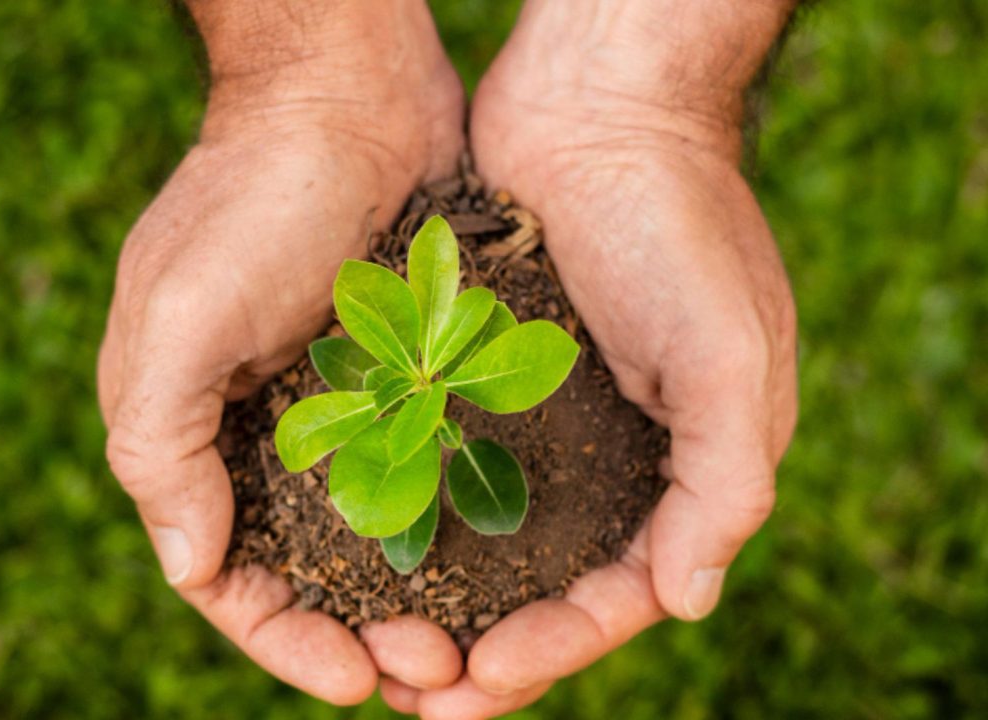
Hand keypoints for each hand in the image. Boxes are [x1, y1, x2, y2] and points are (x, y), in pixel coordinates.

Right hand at [97, 1, 466, 703]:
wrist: (347, 99)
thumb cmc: (252, 199)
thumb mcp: (176, 319)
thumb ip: (160, 445)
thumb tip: (190, 565)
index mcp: (201, 434)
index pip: (234, 575)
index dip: (287, 639)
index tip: (356, 680)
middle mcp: (273, 433)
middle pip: (316, 572)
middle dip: (366, 633)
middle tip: (436, 672)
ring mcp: (349, 406)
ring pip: (384, 536)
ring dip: (423, 595)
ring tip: (477, 644)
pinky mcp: (412, 374)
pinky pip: (432, 470)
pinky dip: (457, 522)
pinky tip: (503, 559)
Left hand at [389, 1, 798, 715]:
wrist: (599, 110)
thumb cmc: (677, 224)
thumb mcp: (732, 354)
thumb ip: (726, 480)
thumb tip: (687, 601)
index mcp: (683, 467)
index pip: (623, 594)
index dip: (557, 648)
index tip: (480, 679)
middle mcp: (613, 457)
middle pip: (548, 587)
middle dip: (489, 649)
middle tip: (415, 696)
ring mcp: (545, 420)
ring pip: (489, 542)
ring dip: (441, 599)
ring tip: (376, 650)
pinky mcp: (483, 378)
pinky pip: (447, 466)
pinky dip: (414, 516)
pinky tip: (360, 552)